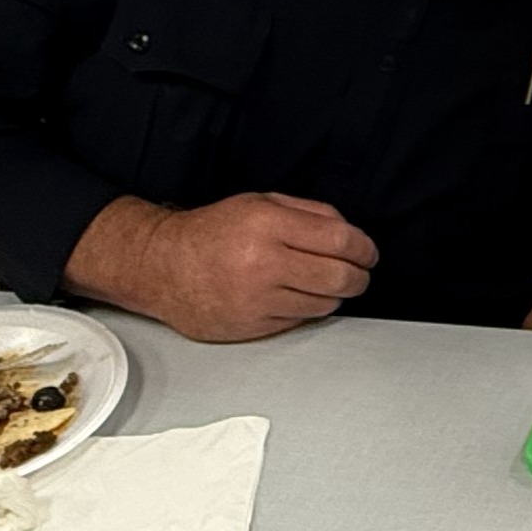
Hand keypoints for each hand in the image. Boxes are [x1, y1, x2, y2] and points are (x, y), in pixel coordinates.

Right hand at [65, 192, 378, 341]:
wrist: (162, 266)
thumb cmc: (215, 231)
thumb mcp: (262, 203)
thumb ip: (310, 213)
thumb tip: (351, 233)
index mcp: (267, 224)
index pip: (338, 239)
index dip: (364, 247)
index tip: (369, 252)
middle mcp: (262, 263)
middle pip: (338, 276)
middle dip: (359, 276)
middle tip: (361, 272)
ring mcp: (256, 299)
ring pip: (323, 304)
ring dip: (336, 294)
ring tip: (329, 282)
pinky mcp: (250, 327)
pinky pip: (299, 321)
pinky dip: (309, 309)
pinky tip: (300, 296)